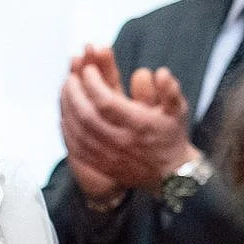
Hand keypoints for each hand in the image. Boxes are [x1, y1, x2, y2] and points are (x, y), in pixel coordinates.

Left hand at [58, 46, 196, 194]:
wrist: (169, 174)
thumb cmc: (170, 136)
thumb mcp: (179, 111)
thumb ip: (171, 90)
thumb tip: (162, 72)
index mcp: (139, 125)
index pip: (107, 102)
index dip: (93, 84)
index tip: (88, 69)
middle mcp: (121, 141)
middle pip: (87, 116)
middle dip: (75, 93)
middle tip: (71, 75)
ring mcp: (108, 155)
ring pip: (78, 131)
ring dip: (68, 108)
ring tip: (66, 89)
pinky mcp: (99, 164)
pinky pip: (75, 147)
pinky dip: (67, 128)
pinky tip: (65, 114)